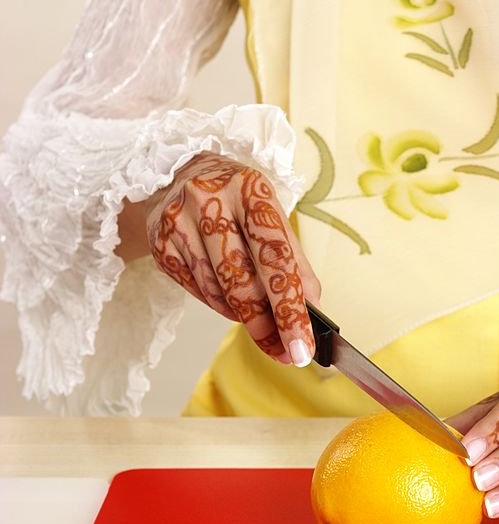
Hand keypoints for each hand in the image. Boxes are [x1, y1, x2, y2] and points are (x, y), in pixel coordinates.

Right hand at [140, 153, 320, 364]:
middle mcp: (209, 201)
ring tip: (258, 315)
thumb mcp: (272, 218)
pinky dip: (219, 304)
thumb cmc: (238, 201)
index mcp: (250, 190)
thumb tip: (312, 311)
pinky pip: (198, 291)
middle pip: (243, 282)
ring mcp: (178, 221)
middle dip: (266, 324)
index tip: (302, 346)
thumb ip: (295, 264)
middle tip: (282, 349)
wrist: (180, 174)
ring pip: (218, 292)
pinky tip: (229, 296)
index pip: (276, 259)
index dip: (290, 308)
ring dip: (243, 314)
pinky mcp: (159, 243)